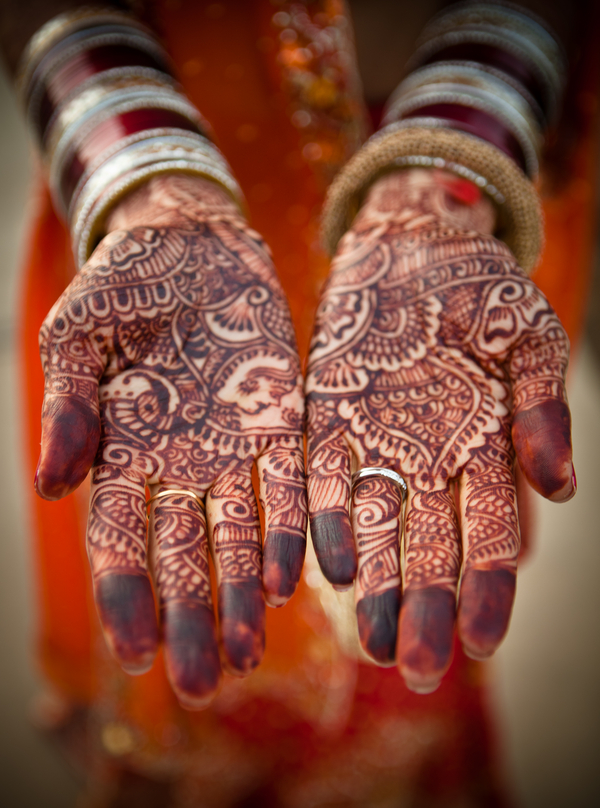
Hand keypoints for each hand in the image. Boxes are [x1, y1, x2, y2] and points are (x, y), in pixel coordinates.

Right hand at [36, 175, 306, 707]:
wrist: (189, 241)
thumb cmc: (121, 286)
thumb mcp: (76, 337)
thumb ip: (68, 408)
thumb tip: (49, 486)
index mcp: (122, 450)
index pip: (121, 538)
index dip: (126, 595)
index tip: (136, 651)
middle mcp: (180, 462)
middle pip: (184, 555)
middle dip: (191, 617)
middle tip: (201, 684)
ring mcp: (232, 445)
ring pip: (239, 534)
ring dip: (245, 593)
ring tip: (250, 654)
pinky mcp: (281, 417)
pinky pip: (288, 484)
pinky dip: (290, 530)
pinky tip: (296, 578)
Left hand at [306, 168, 573, 691]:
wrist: (416, 242)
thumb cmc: (483, 288)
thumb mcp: (531, 336)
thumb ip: (545, 408)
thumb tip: (561, 486)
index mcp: (486, 446)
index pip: (491, 535)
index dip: (488, 591)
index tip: (481, 643)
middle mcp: (430, 457)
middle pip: (429, 547)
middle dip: (424, 608)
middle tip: (415, 668)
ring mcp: (378, 439)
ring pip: (378, 526)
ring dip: (374, 584)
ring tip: (369, 643)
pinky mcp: (330, 417)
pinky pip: (328, 477)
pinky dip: (329, 519)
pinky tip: (325, 564)